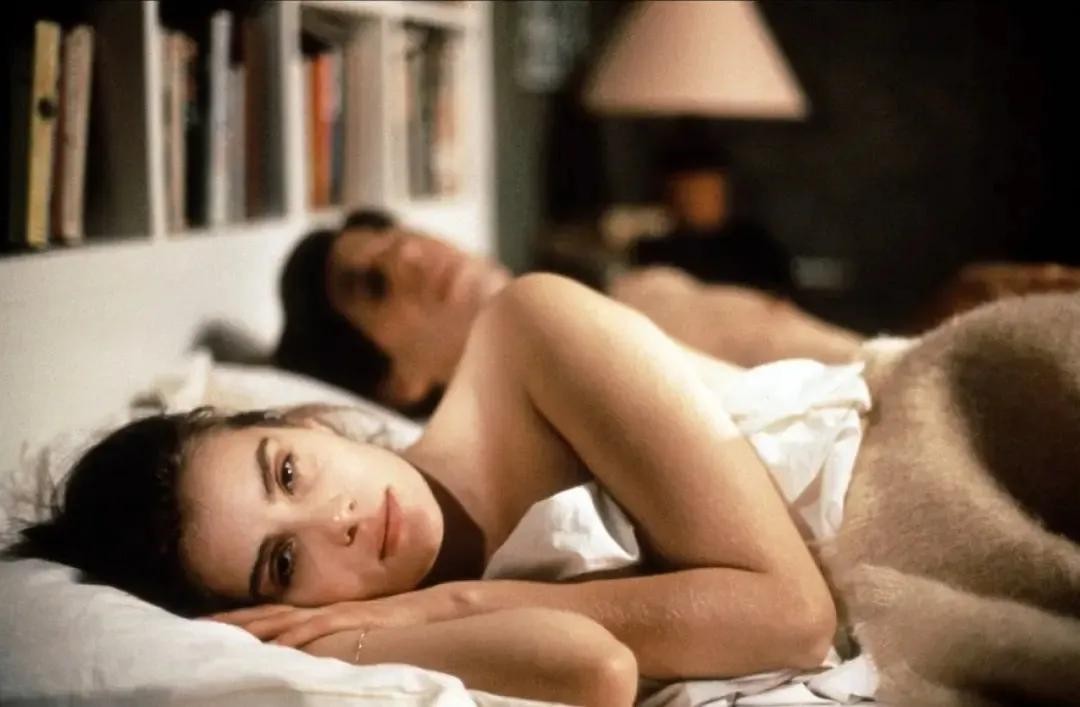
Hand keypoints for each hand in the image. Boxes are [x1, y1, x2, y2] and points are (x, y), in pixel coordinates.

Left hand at [207, 586, 455, 647]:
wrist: (429, 609)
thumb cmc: (394, 628)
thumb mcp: (355, 638)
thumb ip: (330, 644)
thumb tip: (305, 662)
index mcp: (318, 614)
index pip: (269, 615)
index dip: (238, 621)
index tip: (204, 627)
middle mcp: (319, 610)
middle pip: (265, 614)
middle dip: (230, 622)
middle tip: (192, 629)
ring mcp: (331, 613)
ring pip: (281, 619)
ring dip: (248, 628)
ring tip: (216, 636)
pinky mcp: (348, 620)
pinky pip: (313, 629)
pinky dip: (290, 638)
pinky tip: (270, 648)